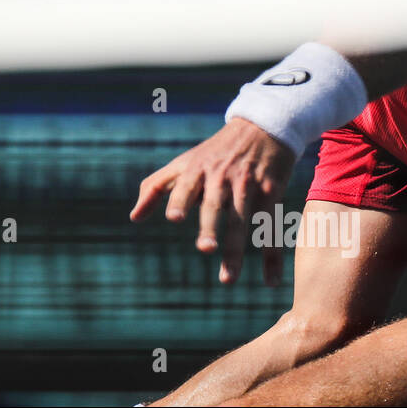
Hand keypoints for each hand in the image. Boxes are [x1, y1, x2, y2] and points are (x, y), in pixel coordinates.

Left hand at [131, 117, 295, 284]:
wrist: (261, 127)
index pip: (186, 186)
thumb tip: (133, 218)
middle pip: (215, 205)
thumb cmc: (214, 152)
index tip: (174, 218)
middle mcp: (222, 177)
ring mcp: (249, 184)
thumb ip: (156, 187)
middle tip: (205, 249)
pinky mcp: (272, 192)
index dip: (180, 200)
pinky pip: (271, 228)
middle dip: (210, 226)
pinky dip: (272, 256)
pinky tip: (270, 280)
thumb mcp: (184, 163)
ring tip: (227, 278)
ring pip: (242, 221)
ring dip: (236, 250)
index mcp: (197, 169)